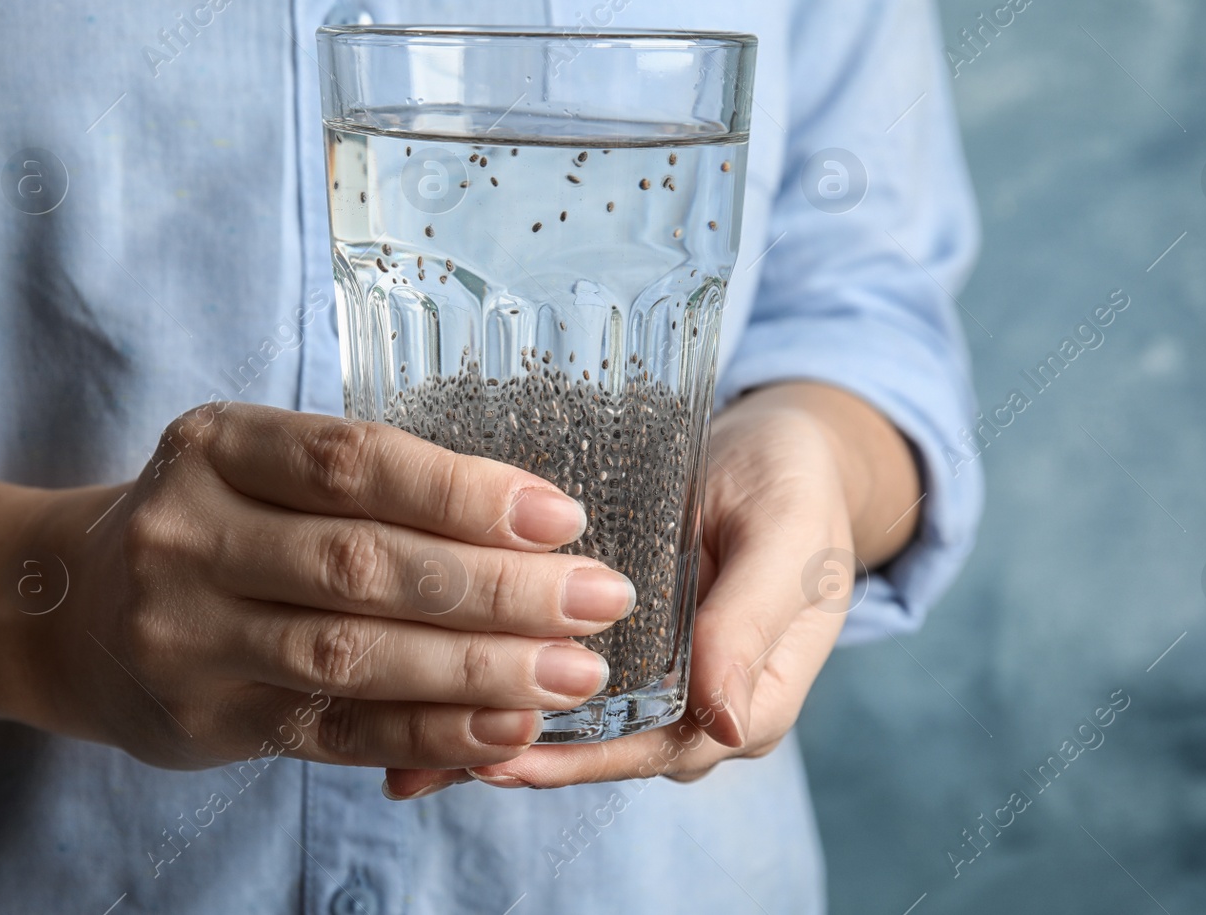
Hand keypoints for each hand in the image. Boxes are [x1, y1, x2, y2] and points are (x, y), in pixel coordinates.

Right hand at [16, 402, 636, 771]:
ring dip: (479, 670)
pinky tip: (508, 729)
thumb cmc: (212, 521)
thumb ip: (367, 486)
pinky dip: (432, 731)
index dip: (463, 491)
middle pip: (363, 565)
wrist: (72, 611)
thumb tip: (535, 525)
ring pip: (353, 656)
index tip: (563, 516)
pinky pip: (337, 730)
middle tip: (597, 600)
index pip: (352, 462)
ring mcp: (187, 636)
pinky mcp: (207, 721)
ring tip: (573, 673)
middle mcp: (187, 536)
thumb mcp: (257, 466)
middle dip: (497, 588)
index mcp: (215, 445)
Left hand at [383, 382, 918, 796]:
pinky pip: (560, 676)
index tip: (509, 753)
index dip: (586, 758)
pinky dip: (499, 685)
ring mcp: (657, 677)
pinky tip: (426, 691)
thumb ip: (752, 623)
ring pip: (576, 724)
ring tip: (411, 749)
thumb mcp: (785, 539)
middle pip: (607, 750)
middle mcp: (697, 704)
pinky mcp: (618, 641)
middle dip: (523, 755)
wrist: (778, 447)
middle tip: (437, 755)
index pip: (664, 747)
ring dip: (499, 730)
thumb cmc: (794, 486)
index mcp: (752, 694)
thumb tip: (722, 722)